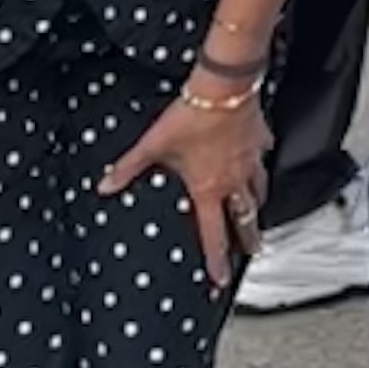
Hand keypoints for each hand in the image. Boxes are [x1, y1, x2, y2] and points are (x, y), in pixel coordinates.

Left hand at [98, 86, 273, 290]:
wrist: (222, 88)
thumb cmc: (192, 116)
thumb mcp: (153, 145)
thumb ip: (128, 167)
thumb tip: (105, 185)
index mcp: (208, 189)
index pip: (214, 234)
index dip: (216, 260)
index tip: (220, 278)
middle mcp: (233, 180)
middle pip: (246, 219)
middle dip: (248, 239)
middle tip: (251, 252)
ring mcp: (250, 160)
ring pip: (259, 191)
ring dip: (257, 205)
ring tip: (257, 212)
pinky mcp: (259, 139)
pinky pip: (263, 157)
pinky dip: (261, 163)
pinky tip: (259, 160)